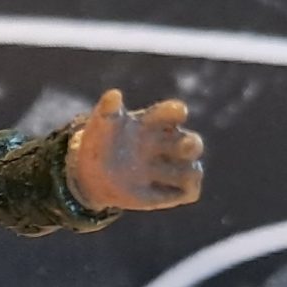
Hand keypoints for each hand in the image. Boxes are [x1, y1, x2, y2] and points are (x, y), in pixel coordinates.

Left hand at [66, 90, 202, 212]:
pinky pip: (190, 192)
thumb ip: (107, 109)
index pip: (172, 112)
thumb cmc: (100, 143)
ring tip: (162, 173)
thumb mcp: (100, 125)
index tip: (179, 112)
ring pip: (194, 170)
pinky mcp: (170, 190)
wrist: (93, 174)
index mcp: (154, 123)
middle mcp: (168, 144)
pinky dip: (185, 192)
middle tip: (184, 145)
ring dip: (185, 172)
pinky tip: (163, 191)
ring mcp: (170, 168)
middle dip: (192, 144)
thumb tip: (114, 94)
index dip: (177, 111)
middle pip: (193, 143)